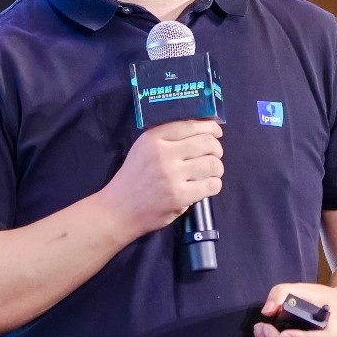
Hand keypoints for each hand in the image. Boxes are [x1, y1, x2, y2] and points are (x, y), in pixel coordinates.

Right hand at [98, 120, 223, 236]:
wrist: (118, 210)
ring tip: (211, 173)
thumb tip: (200, 129)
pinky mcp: (179, 196)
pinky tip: (206, 186)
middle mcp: (163, 153)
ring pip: (213, 164)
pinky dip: (214, 185)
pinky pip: (211, 185)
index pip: (191, 125)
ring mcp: (172, 175)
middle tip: (214, 155)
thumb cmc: (133, 178)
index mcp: (153, 138)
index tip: (216, 132)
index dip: (210, 127)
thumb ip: (167, 137)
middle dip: (217, 149)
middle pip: (207, 143)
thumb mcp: (143, 148)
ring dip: (217, 168)